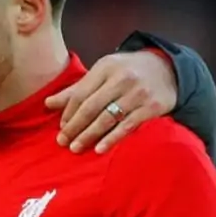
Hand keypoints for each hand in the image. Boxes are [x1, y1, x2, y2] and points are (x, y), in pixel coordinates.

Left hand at [45, 50, 176, 153]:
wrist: (168, 69)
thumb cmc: (127, 72)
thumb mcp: (103, 73)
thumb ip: (77, 89)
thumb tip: (48, 103)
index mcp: (105, 67)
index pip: (81, 93)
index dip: (69, 112)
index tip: (61, 127)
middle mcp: (121, 79)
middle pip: (91, 106)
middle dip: (75, 126)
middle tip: (63, 142)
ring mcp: (138, 94)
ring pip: (107, 118)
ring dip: (89, 135)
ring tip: (76, 147)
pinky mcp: (152, 107)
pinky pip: (128, 126)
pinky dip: (112, 138)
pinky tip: (100, 149)